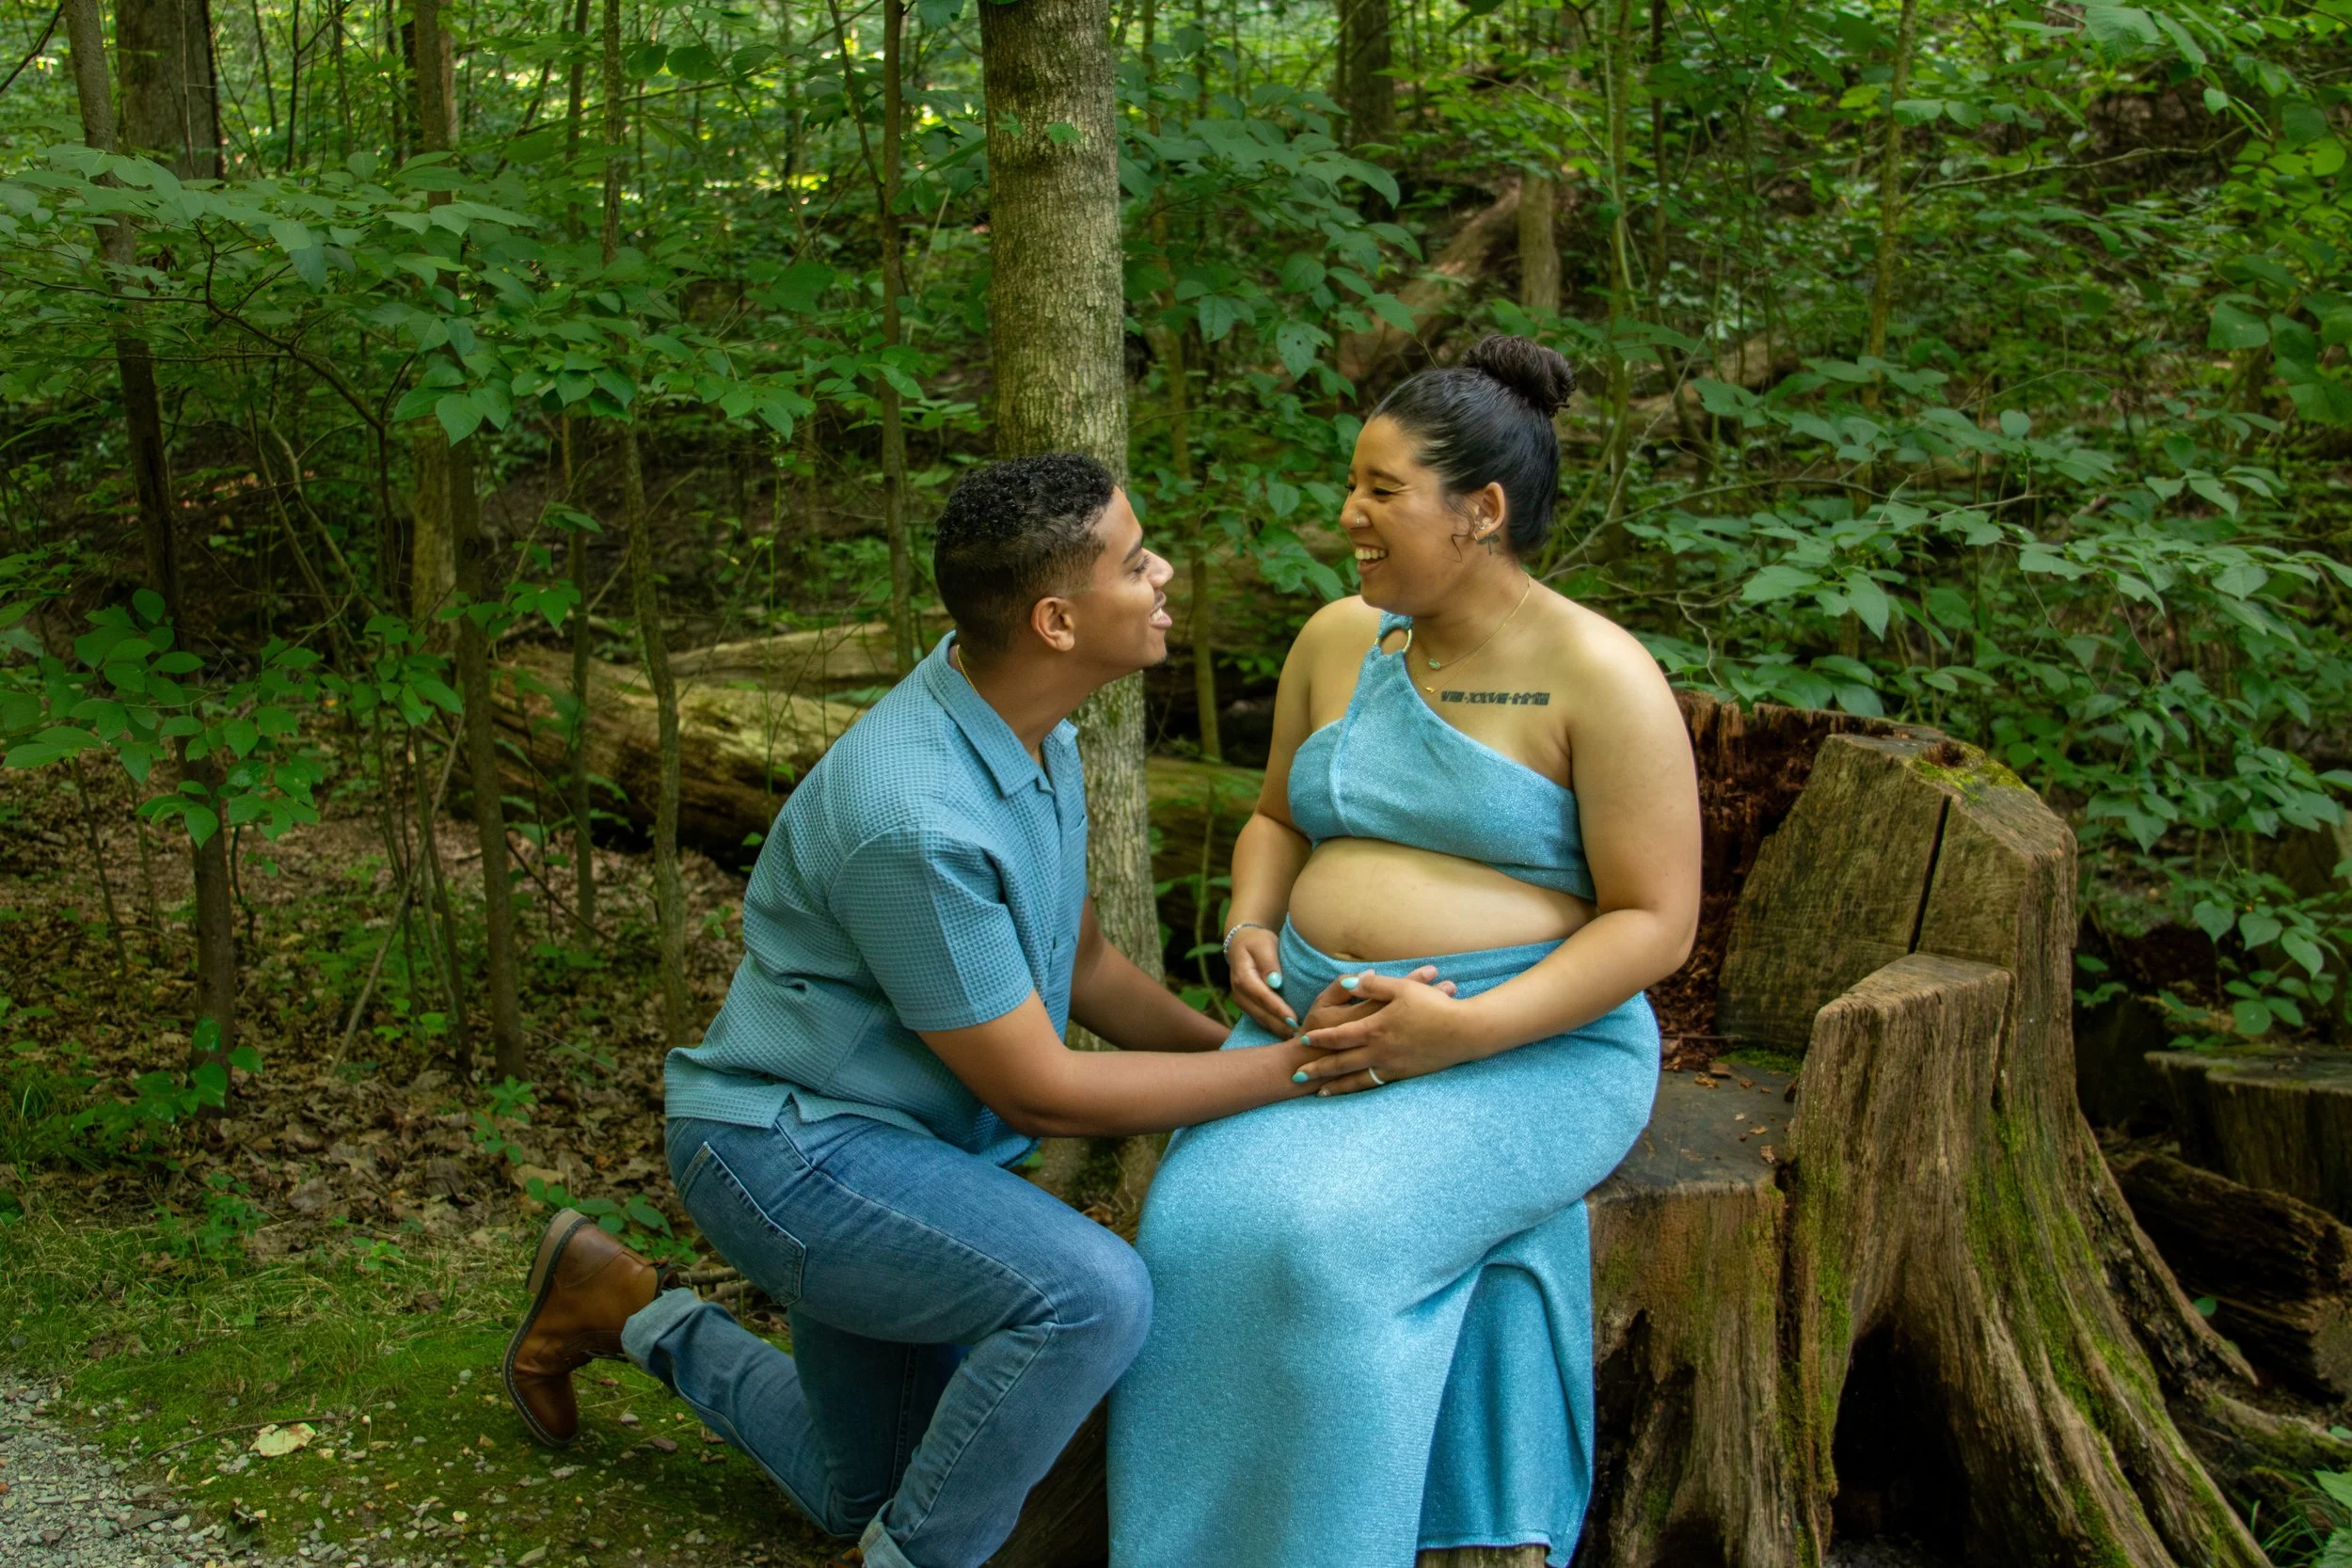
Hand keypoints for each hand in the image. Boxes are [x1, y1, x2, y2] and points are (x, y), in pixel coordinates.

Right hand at [1225, 925, 1292, 1036]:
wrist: (1242, 943)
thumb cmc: (1257, 941)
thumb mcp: (1264, 944)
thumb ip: (1269, 963)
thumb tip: (1275, 982)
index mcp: (1242, 976)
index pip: (1262, 996)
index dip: (1278, 1009)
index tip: (1294, 1020)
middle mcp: (1238, 992)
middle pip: (1260, 1012)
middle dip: (1279, 1025)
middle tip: (1300, 1035)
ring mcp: (1240, 1000)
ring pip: (1259, 1019)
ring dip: (1277, 1029)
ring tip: (1295, 1038)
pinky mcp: (1246, 1005)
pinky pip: (1259, 1019)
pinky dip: (1273, 1027)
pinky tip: (1286, 1033)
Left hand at [1295, 969, 1480, 1094]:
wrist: (1465, 1032)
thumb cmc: (1434, 1006)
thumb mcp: (1402, 988)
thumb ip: (1373, 984)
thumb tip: (1349, 982)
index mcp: (1376, 1028)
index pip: (1340, 1036)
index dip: (1321, 1039)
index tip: (1305, 1041)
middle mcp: (1380, 1050)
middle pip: (1342, 1063)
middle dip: (1319, 1070)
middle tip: (1299, 1075)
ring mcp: (1392, 1065)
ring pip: (1357, 1079)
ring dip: (1336, 1086)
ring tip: (1320, 1093)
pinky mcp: (1404, 1074)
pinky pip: (1376, 1084)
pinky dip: (1360, 1088)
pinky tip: (1353, 1090)